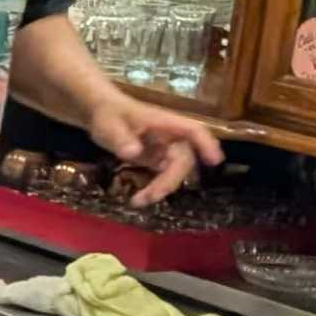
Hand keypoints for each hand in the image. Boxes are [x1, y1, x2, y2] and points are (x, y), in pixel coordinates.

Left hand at [87, 97, 224, 204]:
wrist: (100, 114)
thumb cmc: (108, 114)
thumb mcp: (108, 125)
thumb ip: (120, 138)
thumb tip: (133, 153)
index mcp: (166, 122)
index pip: (194, 131)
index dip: (207, 144)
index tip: (215, 161)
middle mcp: (172, 136)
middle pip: (184, 160)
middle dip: (170, 180)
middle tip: (149, 197)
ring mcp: (166, 149)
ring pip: (175, 171)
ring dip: (162, 188)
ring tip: (138, 202)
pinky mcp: (158, 160)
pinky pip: (164, 176)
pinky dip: (155, 188)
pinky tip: (139, 199)